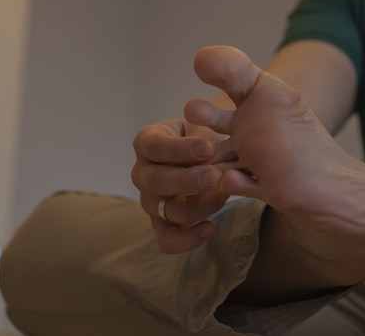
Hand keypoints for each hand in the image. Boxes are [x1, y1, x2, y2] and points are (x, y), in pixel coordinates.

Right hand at [130, 118, 230, 252]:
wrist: (214, 152)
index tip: (208, 148)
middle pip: (156, 181)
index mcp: (147, 141)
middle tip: (215, 176)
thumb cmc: (205, 135)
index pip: (155, 146)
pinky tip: (210, 227)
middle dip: (188, 180)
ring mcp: (150, 199)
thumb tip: (210, 149)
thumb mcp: (205, 126)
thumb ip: (205, 134)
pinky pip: (167, 239)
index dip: (180, 150)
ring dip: (199, 205)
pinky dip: (187, 238)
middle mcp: (142, 171)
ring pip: (167, 210)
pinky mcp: (162, 222)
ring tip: (222, 194)